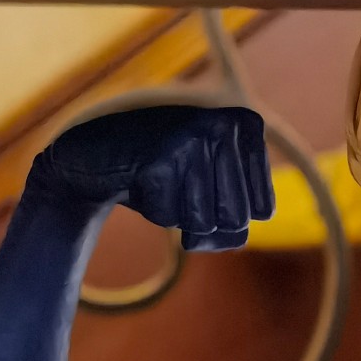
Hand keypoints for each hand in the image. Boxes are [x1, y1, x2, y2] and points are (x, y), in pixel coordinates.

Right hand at [28, 104, 274, 249]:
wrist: (97, 153)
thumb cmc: (164, 175)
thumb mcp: (212, 193)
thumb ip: (236, 222)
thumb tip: (237, 234)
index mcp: (249, 127)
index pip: (263, 210)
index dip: (230, 216)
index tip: (208, 188)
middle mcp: (227, 126)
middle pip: (237, 219)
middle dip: (205, 221)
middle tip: (181, 189)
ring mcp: (192, 137)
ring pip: (205, 223)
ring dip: (178, 216)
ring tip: (163, 182)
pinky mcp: (158, 156)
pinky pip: (169, 217)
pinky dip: (154, 210)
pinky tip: (141, 180)